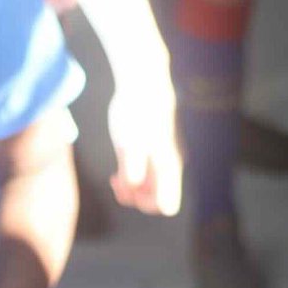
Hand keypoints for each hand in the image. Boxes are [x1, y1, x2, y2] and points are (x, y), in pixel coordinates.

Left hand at [108, 83, 182, 216]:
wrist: (144, 82)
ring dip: (133, 186)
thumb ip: (132, 171)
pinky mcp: (158, 146)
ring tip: (115, 177)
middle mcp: (172, 164)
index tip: (128, 188)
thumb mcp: (128, 144)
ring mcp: (166, 155)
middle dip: (136, 197)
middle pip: (158, 197)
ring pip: (153, 185)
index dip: (146, 205)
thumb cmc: (136, 113)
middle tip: (115, 183)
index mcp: (168, 166)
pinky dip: (135, 173)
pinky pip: (149, 171)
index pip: (167, 205)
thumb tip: (133, 190)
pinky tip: (120, 164)